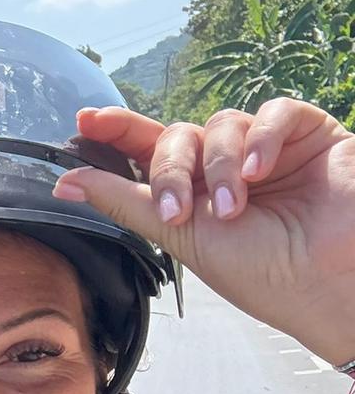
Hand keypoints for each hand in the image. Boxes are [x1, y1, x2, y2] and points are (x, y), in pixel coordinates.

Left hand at [52, 100, 354, 364]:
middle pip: (178, 135)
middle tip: (180, 211)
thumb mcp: (182, 237)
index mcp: (195, 193)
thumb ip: (126, 203)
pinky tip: (260, 171)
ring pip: (221, 123)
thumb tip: (65, 182)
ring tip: (235, 208)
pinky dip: (261, 137)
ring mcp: (268, 149)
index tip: (84, 123)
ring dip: (219, 165)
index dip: (117, 131)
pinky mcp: (310, 134)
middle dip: (171, 169)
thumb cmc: (265, 274)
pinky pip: (274, 110)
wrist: (327, 283)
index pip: (149, 150)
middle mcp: (227, 168)